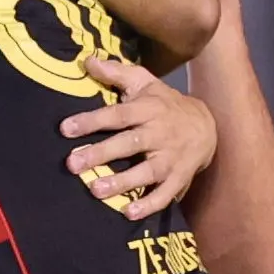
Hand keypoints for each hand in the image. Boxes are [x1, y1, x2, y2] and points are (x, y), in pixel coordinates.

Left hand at [61, 57, 214, 220]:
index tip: (66, 129)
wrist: (207, 127)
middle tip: (72, 163)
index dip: (92, 120)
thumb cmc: (165, 104)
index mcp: (149, 109)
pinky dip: (149, 204)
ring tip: (96, 190)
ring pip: (147, 171)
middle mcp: (160, 133)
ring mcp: (171, 158)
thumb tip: (87, 60)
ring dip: (123, 182)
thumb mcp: (145, 83)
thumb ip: (117, 72)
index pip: (118, 115)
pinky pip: (166, 194)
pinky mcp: (179, 178)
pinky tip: (129, 213)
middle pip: (129, 143)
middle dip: (101, 154)